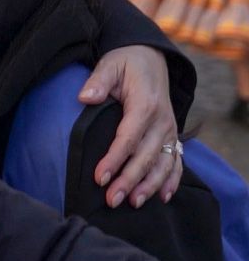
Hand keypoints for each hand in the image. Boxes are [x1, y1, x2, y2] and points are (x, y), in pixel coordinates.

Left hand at [82, 45, 182, 207]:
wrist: (151, 58)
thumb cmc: (126, 63)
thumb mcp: (110, 64)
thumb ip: (98, 81)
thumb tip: (85, 97)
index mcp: (145, 105)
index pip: (128, 138)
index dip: (114, 159)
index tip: (99, 177)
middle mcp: (161, 121)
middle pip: (146, 156)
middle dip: (129, 180)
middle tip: (112, 200)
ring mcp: (169, 130)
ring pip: (163, 163)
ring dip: (150, 186)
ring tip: (133, 203)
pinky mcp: (172, 135)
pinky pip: (176, 161)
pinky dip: (172, 180)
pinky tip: (162, 197)